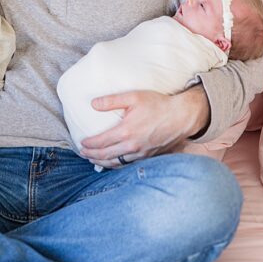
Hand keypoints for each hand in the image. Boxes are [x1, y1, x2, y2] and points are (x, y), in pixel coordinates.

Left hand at [81, 87, 208, 167]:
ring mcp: (141, 153)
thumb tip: (93, 104)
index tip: (81, 143)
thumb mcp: (134, 97)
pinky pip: (129, 164)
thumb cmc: (159, 105)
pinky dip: (119, 164)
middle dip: (92, 156)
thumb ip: (112, 100)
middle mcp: (132, 146)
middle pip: (106, 156)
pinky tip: (116, 161)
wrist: (181, 116)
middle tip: (84, 154)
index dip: (88, 144)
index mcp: (126, 132)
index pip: (100, 142)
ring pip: (117, 163)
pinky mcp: (149, 156)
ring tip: (96, 160)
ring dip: (104, 163)